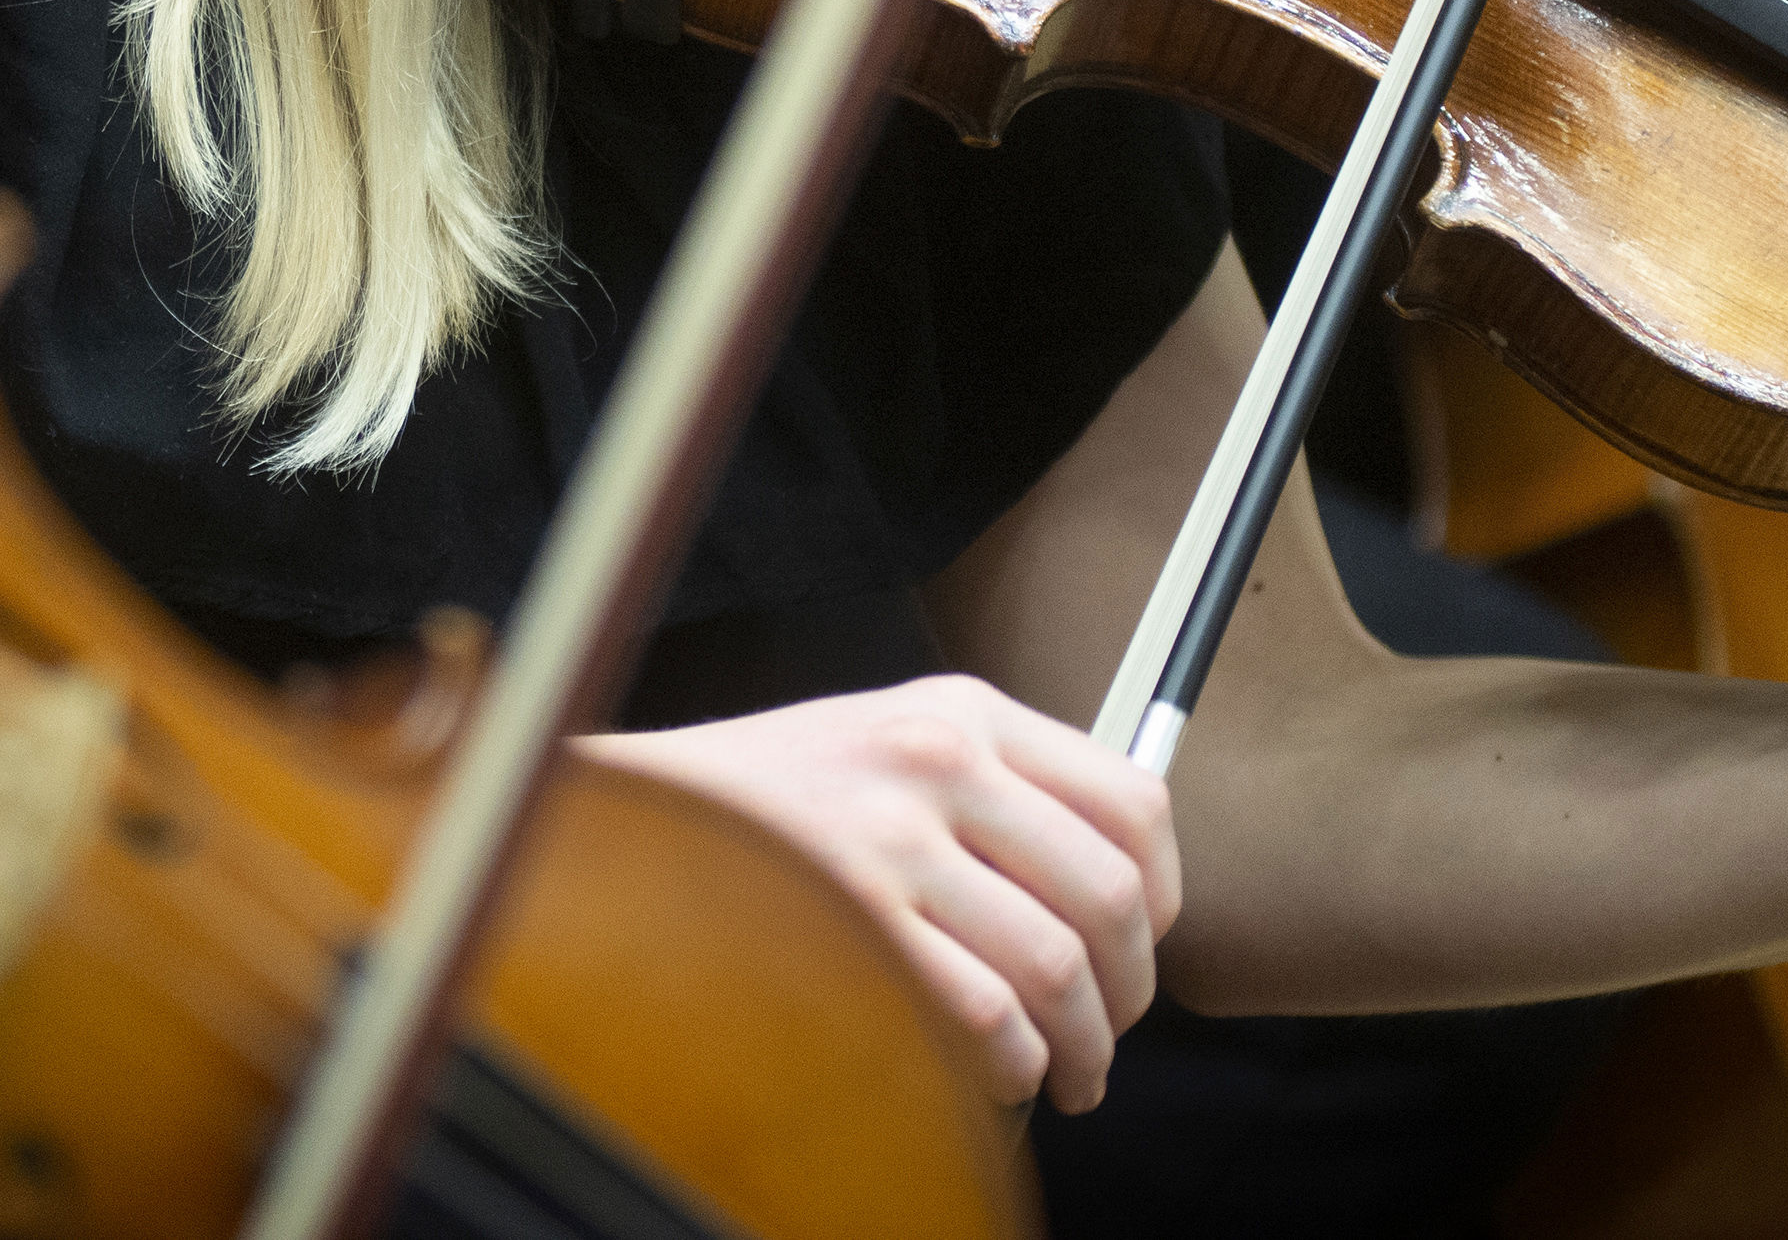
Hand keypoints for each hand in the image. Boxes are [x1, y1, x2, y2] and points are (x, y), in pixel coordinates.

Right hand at [582, 675, 1179, 1111]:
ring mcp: (888, 840)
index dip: (1162, 898)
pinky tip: (994, 1076)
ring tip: (1063, 1076)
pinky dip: (1009, 1069)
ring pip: (1056, 970)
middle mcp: (935, 761)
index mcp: (959, 711)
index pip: (1134, 800)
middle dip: (1128, 996)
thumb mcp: (887, 744)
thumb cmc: (762, 804)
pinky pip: (984, 1020)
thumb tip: (1114, 896)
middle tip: (1105, 1037)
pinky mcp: (848, 923)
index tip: (1143, 949)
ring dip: (1080, 1051)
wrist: (624, 822)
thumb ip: (994, 793)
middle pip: (1110, 896)